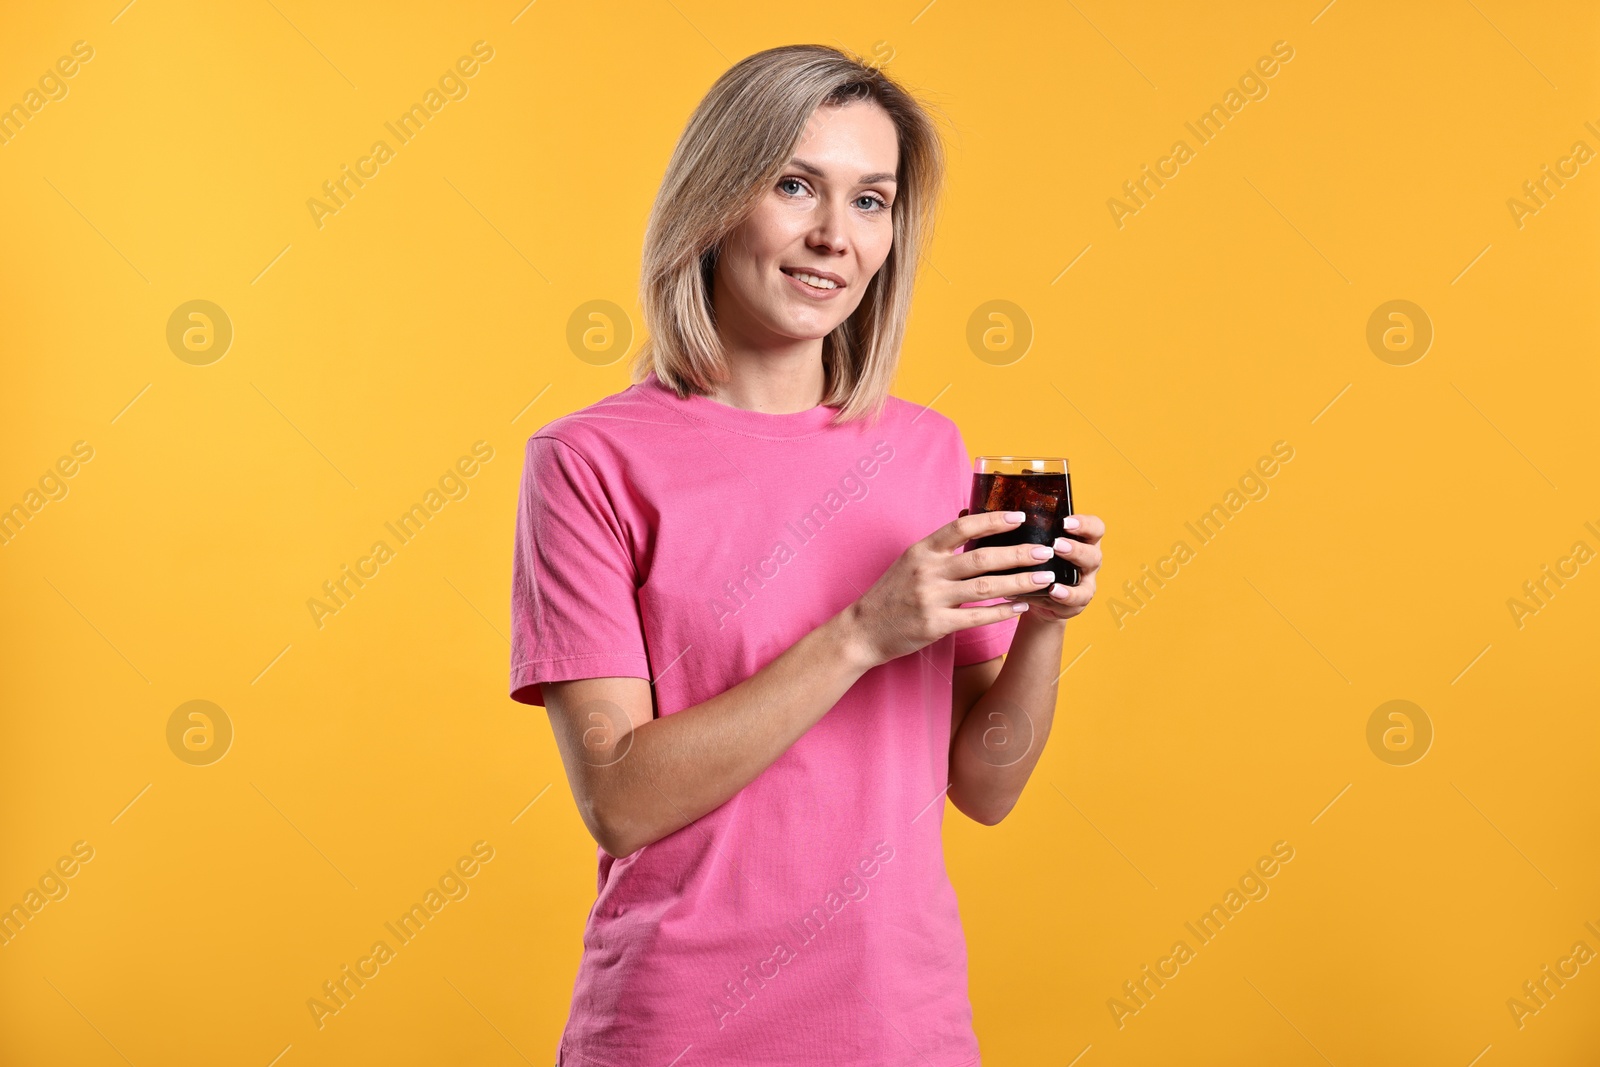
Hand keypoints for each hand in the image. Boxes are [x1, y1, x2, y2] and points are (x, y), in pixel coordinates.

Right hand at [843, 510, 1057, 667]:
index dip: (993, 520)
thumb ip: (941, 548)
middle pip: (981, 558)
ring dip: (1019, 582)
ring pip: (985, 587)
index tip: (1020, 517)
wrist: (863, 630)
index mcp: (922, 550)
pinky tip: (1021, 608)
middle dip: (1018, 554)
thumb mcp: (911, 562)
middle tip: (1046, 551)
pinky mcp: (935, 625)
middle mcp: (927, 571)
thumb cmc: (892, 594)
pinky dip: (1002, 612)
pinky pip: (977, 617)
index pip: (962, 527)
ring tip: (1045, 579)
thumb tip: (975, 525)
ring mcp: (931, 599)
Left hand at [1003, 513, 1104, 623]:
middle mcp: (1088, 560)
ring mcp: (1085, 582)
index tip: (1064, 521)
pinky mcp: (1077, 602)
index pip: (1094, 527)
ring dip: (1070, 572)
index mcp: (1081, 541)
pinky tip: (1053, 591)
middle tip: (1056, 544)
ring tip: (1052, 570)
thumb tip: (1003, 517)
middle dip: (1075, 548)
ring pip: (1087, 577)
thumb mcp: (1036, 546)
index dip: (1084, 523)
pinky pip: (1076, 599)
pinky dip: (1065, 595)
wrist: (1037, 597)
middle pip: (1094, 552)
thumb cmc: (1036, 563)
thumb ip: (1030, 533)